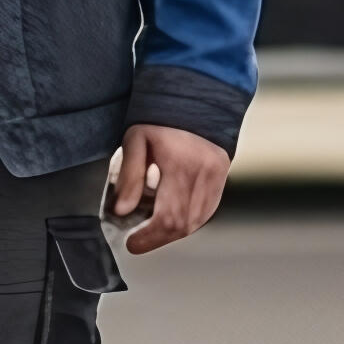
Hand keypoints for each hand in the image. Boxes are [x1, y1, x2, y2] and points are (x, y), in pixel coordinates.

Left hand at [108, 124, 231, 255]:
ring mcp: (217, 178)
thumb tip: (122, 210)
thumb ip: (129, 176)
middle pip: (183, 225)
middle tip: (139, 240)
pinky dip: (189, 220)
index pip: (168, 216)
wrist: (193, 101)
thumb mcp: (135, 140)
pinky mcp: (222, 178)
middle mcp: (204, 174)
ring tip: (153, 229)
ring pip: (196, 222)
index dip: (149, 237)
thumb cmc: (161, 120)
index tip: (132, 242)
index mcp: (181, 165)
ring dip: (173, 231)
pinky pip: (206, 211)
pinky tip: (173, 217)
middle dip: (158, 238)